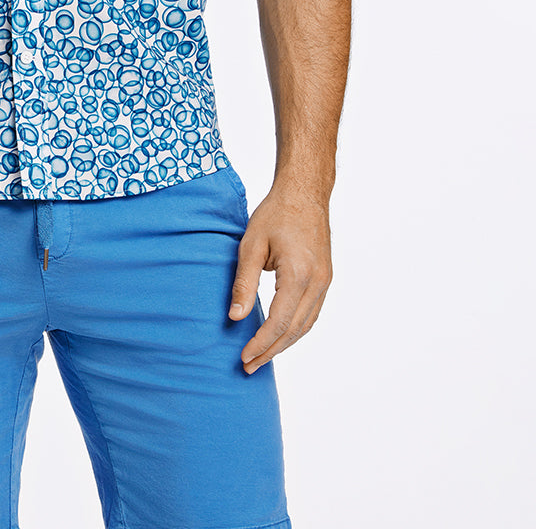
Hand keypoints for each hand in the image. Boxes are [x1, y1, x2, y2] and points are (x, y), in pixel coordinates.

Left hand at [227, 184, 332, 373]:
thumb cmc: (275, 214)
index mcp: (299, 275)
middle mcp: (317, 283)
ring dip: (285, 343)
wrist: (305, 193)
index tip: (244, 357)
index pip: (280, 322)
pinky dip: (296, 329)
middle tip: (249, 366)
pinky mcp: (325, 278)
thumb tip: (235, 317)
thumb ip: (243, 283)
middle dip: (271, 351)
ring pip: (306, 325)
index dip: (261, 343)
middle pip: (295, 330)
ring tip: (262, 356)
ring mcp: (325, 282)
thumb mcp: (251, 245)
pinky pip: (312, 313)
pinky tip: (280, 335)